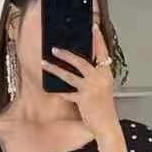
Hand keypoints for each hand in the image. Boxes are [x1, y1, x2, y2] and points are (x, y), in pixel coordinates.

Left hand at [41, 22, 118, 139]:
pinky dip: (60, 91)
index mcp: (106, 74)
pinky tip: (51, 88)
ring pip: (70, 76)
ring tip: (44, 63)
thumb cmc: (105, 106)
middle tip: (54, 48)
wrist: (107, 124)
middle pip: (81, 62)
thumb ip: (96, 75)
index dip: (98, 39)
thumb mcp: (104, 87)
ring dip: (55, 69)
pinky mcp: (84, 100)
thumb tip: (82, 65)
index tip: (93, 27)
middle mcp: (100, 79)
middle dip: (66, 54)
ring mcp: (91, 89)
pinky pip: (68, 93)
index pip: (103, 52)